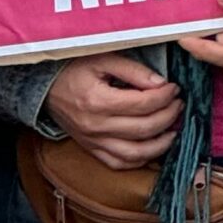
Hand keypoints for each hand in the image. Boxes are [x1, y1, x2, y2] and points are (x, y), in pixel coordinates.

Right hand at [47, 55, 180, 169]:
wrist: (44, 88)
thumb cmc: (73, 69)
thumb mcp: (102, 59)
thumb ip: (132, 70)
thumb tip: (161, 83)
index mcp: (98, 101)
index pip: (142, 104)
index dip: (164, 96)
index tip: (174, 88)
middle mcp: (96, 126)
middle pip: (144, 129)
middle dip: (168, 116)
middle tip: (178, 104)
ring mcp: (94, 142)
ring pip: (135, 154)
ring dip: (161, 144)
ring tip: (173, 129)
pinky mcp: (92, 150)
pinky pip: (120, 164)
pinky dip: (141, 160)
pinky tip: (153, 147)